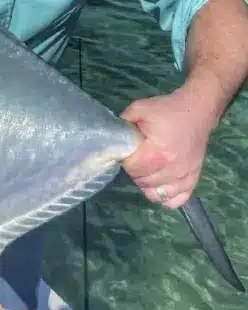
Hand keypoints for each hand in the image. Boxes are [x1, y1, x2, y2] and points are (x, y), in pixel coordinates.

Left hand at [120, 88, 217, 209]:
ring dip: (147, 184)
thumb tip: (113, 138)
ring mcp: (186, 177)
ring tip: (147, 169)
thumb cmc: (166, 110)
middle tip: (136, 158)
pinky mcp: (194, 180)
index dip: (125, 160)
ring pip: (157, 194)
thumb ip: (123, 124)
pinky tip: (160, 183)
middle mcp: (173, 169)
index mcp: (158, 152)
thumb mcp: (139, 109)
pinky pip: (176, 200)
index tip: (128, 151)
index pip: (132, 169)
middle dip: (135, 171)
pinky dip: (165, 196)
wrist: (196, 111)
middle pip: (143, 182)